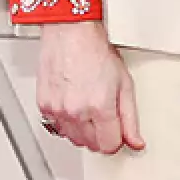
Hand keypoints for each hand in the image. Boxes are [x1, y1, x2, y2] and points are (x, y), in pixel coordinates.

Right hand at [36, 21, 143, 154]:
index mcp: (99, 107)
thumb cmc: (95, 52)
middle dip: (101, 135)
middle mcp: (76, 112)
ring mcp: (57, 110)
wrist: (70, 33)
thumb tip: (135, 142)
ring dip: (83, 131)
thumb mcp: (124, 84)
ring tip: (88, 107)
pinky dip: (67, 122)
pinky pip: (58, 128)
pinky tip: (74, 105)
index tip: (116, 130)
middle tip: (103, 114)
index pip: (109, 147)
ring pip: (73, 140)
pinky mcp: (44, 106)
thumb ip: (130, 118)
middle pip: (91, 145)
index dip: (116, 140)